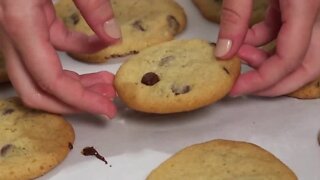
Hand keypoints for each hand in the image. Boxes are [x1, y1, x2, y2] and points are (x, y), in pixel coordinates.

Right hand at [0, 0, 121, 117]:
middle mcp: (14, 33)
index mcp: (21, 24)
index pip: (51, 81)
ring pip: (43, 71)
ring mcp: (20, 28)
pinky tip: (100, 46)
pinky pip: (52, 45)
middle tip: (106, 101)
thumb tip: (113, 37)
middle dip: (74, 102)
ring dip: (76, 80)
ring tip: (106, 82)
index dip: (81, 101)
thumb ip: (93, 6)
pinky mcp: (30, 19)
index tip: (107, 108)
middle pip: (37, 88)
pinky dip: (77, 51)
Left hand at [215, 0, 319, 96]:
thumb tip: (224, 52)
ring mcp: (306, 8)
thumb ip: (234, 15)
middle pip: (306, 63)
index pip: (290, 58)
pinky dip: (264, 42)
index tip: (235, 87)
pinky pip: (286, 32)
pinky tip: (243, 40)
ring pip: (296, 49)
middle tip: (244, 87)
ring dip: (267, 60)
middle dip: (274, 81)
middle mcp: (313, 9)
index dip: (262, 80)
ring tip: (238, 56)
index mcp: (305, 4)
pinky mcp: (295, 2)